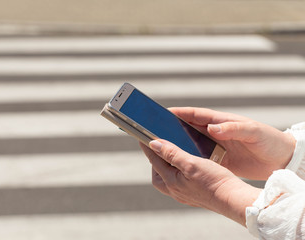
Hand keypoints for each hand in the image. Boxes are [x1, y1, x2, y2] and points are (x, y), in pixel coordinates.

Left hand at [140, 139, 260, 225]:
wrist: (233, 199)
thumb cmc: (214, 181)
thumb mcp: (191, 163)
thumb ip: (171, 153)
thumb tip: (154, 144)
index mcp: (171, 182)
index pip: (154, 161)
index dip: (148, 147)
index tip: (142, 137)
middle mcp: (175, 190)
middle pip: (157, 174)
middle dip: (155, 160)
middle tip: (159, 147)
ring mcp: (184, 194)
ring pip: (168, 179)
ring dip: (168, 166)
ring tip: (174, 154)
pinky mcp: (193, 195)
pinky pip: (179, 182)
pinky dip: (179, 172)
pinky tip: (187, 166)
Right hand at [169, 107, 295, 179]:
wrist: (281, 159)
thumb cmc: (269, 141)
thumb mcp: (253, 132)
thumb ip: (233, 128)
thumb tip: (212, 127)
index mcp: (221, 121)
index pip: (195, 114)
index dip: (178, 113)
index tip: (162, 113)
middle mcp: (215, 132)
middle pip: (188, 128)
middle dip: (171, 128)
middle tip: (154, 131)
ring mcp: (215, 145)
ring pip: (191, 143)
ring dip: (178, 144)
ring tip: (162, 148)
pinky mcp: (218, 158)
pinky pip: (199, 157)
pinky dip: (189, 158)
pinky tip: (179, 163)